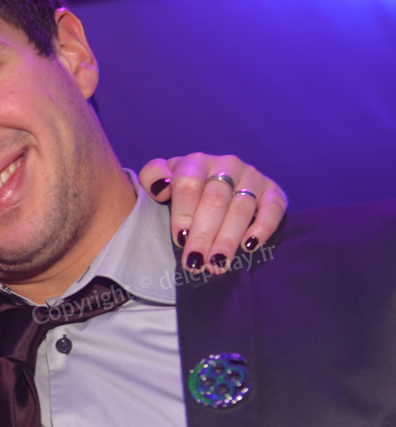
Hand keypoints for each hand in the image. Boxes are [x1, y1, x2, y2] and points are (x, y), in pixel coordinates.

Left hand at [138, 153, 287, 273]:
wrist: (213, 184)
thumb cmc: (180, 189)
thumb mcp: (160, 178)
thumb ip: (152, 176)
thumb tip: (161, 188)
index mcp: (196, 161)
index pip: (189, 184)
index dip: (183, 213)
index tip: (179, 240)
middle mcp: (227, 164)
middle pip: (215, 200)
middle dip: (204, 235)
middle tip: (196, 262)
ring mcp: (251, 176)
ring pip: (241, 208)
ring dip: (228, 239)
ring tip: (217, 264)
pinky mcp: (272, 190)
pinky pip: (274, 207)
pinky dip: (263, 227)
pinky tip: (249, 246)